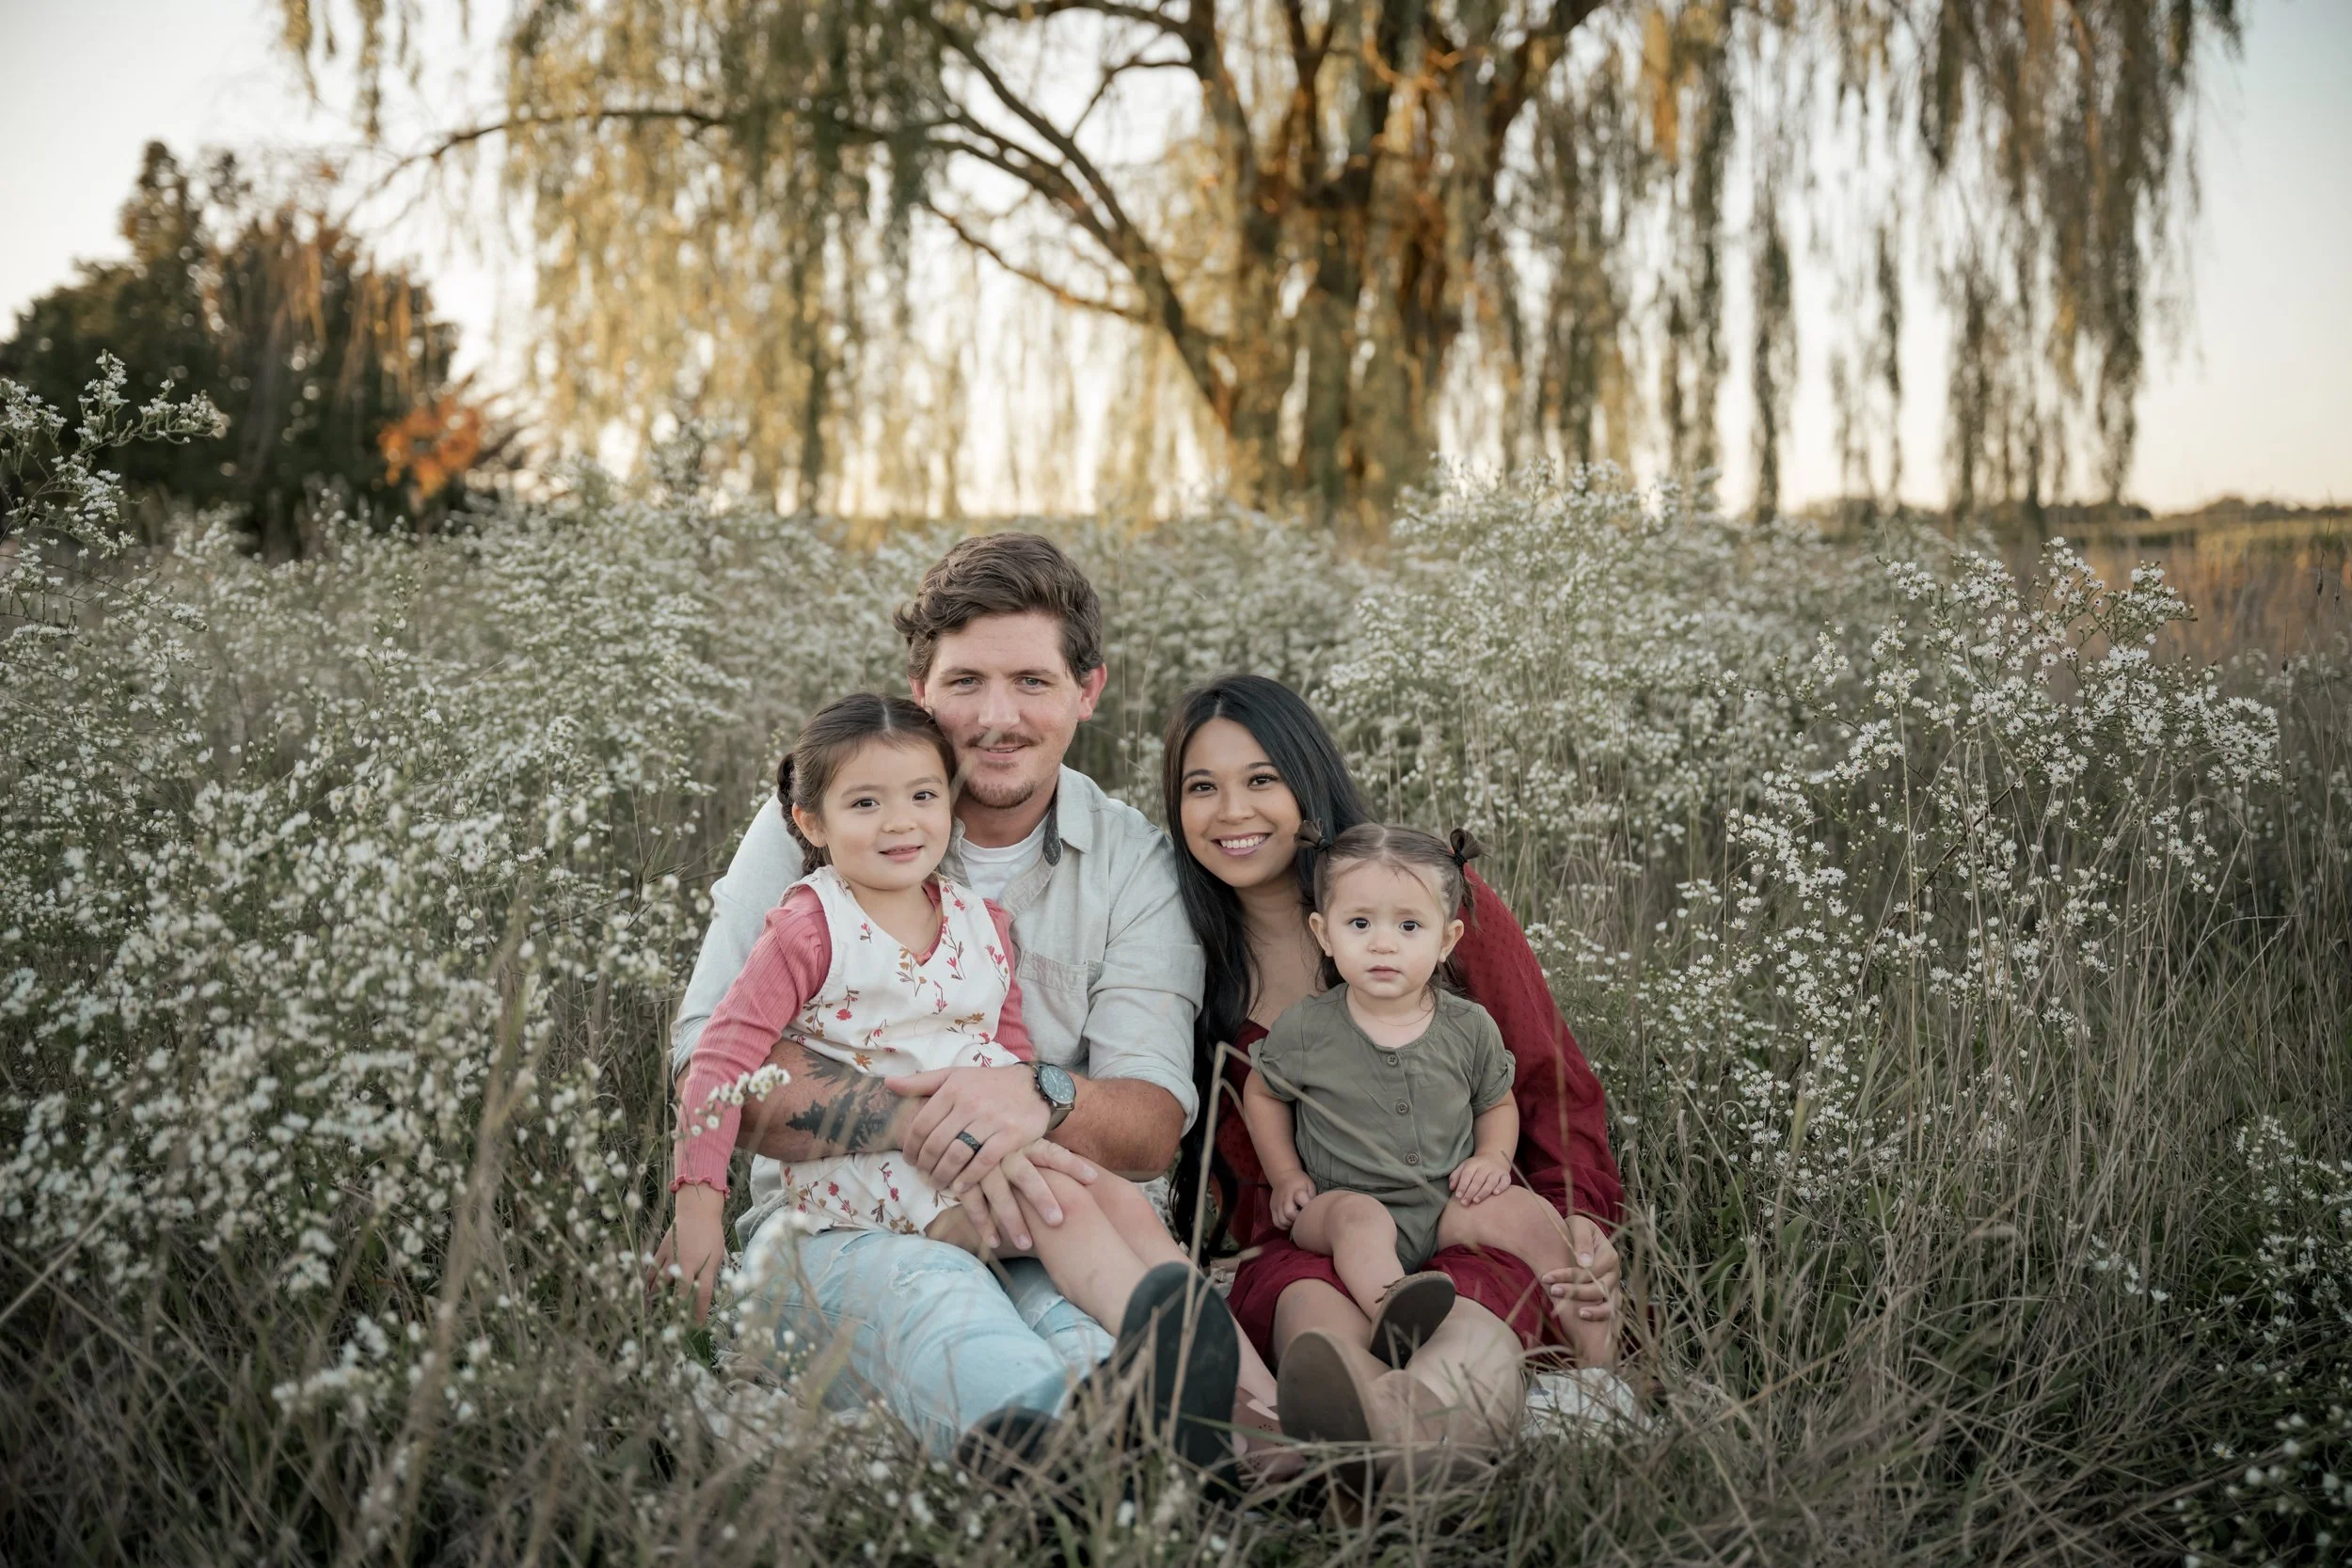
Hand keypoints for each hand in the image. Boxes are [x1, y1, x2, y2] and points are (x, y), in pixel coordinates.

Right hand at [651, 1184, 728, 1321]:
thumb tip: (701, 1295)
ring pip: (661, 1284)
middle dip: (676, 1310)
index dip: (699, 1313)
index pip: (703, 1295)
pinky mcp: (661, 1251)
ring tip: (654, 1311)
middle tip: (672, 1323)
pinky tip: (646, 1291)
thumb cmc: (711, 1234)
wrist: (697, 1211)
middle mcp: (687, 1264)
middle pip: (679, 1293)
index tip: (696, 1326)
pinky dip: (649, 1282)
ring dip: (658, 1299)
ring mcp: (671, 1257)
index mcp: (705, 1266)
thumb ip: (709, 1275)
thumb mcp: (717, 1256)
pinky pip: (651, 1271)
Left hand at [888, 1064, 1051, 1191]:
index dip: (911, 1147)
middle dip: (926, 1165)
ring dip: (943, 1174)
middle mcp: (970, 1103)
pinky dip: (969, 1177)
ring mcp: (991, 1120)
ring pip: (957, 1155)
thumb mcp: (955, 1076)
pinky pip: (984, 1162)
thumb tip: (888, 1083)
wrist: (1035, 1086)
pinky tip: (961, 1186)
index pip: (922, 1124)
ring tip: (939, 1183)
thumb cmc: (989, 1084)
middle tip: (924, 1176)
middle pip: (936, 1143)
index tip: (910, 1161)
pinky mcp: (1010, 1135)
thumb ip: (921, 1082)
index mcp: (953, 1088)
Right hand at [957, 1140, 1099, 1253]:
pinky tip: (995, 1243)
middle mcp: (1007, 1153)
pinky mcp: (964, 1178)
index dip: (1072, 1164)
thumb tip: (1092, 1176)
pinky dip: (983, 1223)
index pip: (1053, 1153)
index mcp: (1027, 1142)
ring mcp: (984, 1165)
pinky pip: (972, 1202)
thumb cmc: (1010, 1146)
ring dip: (1012, 1219)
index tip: (1093, 1179)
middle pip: (1026, 1175)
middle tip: (1057, 1221)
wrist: (966, 1128)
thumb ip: (1052, 1157)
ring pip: (999, 1193)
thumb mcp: (1030, 1141)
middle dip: (1041, 1198)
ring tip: (1028, 1245)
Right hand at [1269, 1171, 1315, 1229]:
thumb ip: (1312, 1197)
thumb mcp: (1309, 1185)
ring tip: (1296, 1220)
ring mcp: (1277, 1203)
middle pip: (1289, 1214)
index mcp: (1296, 1190)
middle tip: (1303, 1217)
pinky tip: (1289, 1222)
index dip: (1306, 1205)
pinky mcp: (1272, 1208)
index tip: (1310, 1208)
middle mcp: (1284, 1197)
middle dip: (1298, 1219)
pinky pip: (1276, 1222)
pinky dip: (1283, 1225)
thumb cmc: (1300, 1182)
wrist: (1283, 1175)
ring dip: (1290, 1224)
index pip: (1300, 1198)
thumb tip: (1315, 1211)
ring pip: (1281, 1221)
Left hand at [1448, 1151, 1513, 1204]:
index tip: (1458, 1196)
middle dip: (1470, 1192)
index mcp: (1473, 1164)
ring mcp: (1496, 1171)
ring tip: (1476, 1200)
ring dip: (1483, 1192)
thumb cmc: (1475, 1167)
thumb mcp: (1464, 1167)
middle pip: (1478, 1180)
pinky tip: (1495, 1193)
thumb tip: (1451, 1187)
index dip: (1462, 1185)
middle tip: (1464, 1202)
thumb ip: (1456, 1176)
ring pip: (1490, 1182)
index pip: (1467, 1175)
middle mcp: (1486, 1166)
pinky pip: (1505, 1181)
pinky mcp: (1506, 1175)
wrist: (1494, 1157)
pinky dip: (1501, 1187)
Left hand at [1539, 1213, 1621, 1323]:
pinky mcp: (1610, 1296)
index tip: (1546, 1277)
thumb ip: (1582, 1240)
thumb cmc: (1577, 1230)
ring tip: (1572, 1311)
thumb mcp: (1579, 1226)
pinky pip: (1610, 1310)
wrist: (1580, 1236)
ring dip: (1590, 1309)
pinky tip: (1582, 1316)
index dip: (1568, 1275)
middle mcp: (1614, 1272)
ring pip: (1606, 1302)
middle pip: (1598, 1288)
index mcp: (1610, 1255)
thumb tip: (1585, 1262)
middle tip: (1552, 1291)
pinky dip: (1599, 1315)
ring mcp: (1614, 1286)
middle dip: (1574, 1292)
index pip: (1590, 1270)